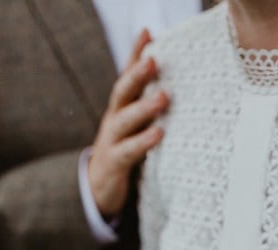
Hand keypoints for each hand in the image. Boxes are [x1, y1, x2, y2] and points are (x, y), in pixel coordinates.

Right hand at [88, 29, 168, 219]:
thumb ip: (150, 109)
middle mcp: (114, 119)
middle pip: (123, 92)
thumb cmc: (126, 152)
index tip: (148, 32)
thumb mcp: (136, 127)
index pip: (127, 76)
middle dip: (137, 74)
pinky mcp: (114, 164)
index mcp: (121, 108)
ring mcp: (112, 141)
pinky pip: (129, 151)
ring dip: (143, 107)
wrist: (99, 189)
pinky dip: (143, 141)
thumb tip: (178, 87)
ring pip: (125, 119)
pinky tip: (159, 134)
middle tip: (154, 59)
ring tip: (163, 96)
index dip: (136, 54)